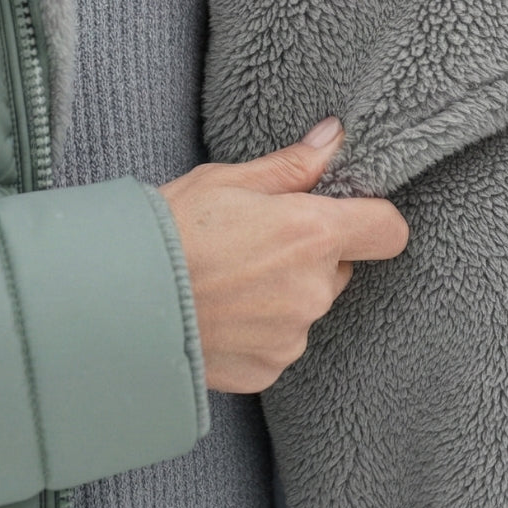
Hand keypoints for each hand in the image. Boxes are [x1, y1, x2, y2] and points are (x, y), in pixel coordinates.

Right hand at [159, 119, 408, 393]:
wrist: (119, 300)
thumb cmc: (171, 229)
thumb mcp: (229, 180)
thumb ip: (293, 166)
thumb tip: (334, 139)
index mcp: (311, 233)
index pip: (387, 230)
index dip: (372, 218)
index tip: (347, 212)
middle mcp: (312, 290)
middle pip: (338, 267)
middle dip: (309, 253)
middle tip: (256, 240)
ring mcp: (292, 336)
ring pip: (307, 305)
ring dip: (283, 292)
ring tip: (228, 276)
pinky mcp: (268, 369)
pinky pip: (280, 341)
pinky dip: (259, 327)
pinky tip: (220, 309)